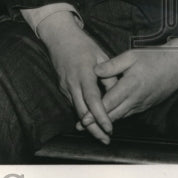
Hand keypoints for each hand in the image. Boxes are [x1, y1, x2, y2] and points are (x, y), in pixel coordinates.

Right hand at [36, 12, 114, 142]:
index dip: (101, 115)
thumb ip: (110, 76)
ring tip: (101, 135)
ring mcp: (65, 85)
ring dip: (88, 124)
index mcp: (84, 73)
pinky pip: (73, 103)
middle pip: (82, 111)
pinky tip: (91, 121)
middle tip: (106, 140)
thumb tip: (118, 94)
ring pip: (76, 110)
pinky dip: (82, 114)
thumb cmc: (83, 45)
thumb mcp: (101, 55)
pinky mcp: (62, 87)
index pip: (93, 99)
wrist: (59, 37)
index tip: (110, 128)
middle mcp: (72, 82)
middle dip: (93, 128)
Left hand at [90, 42, 177, 123]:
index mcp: (131, 85)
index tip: (83, 119)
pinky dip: (117, 117)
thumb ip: (112, 64)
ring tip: (90, 126)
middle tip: (80, 127)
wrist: (177, 66)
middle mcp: (136, 98)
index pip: (110, 102)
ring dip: (106, 122)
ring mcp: (142, 104)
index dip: (95, 112)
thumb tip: (95, 70)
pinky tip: (107, 118)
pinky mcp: (145, 105)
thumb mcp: (131, 56)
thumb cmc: (153, 58)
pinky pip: (128, 113)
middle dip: (97, 122)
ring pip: (121, 116)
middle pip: (114, 114)